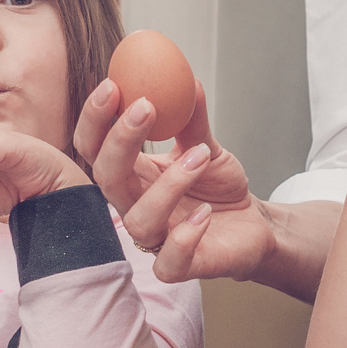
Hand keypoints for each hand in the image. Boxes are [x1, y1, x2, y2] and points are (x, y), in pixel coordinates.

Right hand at [73, 76, 270, 280]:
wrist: (252, 226)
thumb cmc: (218, 187)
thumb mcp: (207, 146)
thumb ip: (193, 119)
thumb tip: (189, 80)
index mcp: (131, 173)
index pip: (94, 147)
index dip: (95, 118)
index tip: (113, 85)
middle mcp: (134, 205)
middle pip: (105, 178)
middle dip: (119, 141)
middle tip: (145, 107)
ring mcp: (155, 239)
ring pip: (137, 220)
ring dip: (168, 185)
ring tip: (200, 156)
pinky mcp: (179, 267)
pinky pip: (168, 262)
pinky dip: (184, 237)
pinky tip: (203, 214)